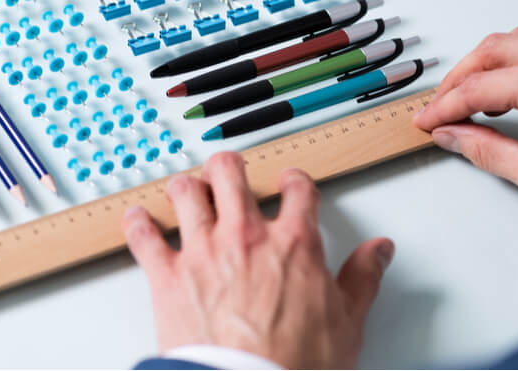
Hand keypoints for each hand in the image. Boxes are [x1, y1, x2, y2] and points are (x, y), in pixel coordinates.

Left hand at [122, 152, 394, 368]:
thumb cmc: (294, 363)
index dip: (294, 179)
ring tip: (188, 190)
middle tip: (229, 173)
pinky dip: (138, 224)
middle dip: (229, 167)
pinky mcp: (168, 275)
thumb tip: (379, 252)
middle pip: (230, 172)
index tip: (291, 183)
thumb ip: (362, 278)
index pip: (296, 188)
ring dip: (186, 187)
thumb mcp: (347, 322)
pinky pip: (144, 236)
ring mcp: (202, 250)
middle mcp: (245, 235)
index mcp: (292, 242)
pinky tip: (137, 218)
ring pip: (186, 192)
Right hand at [413, 25, 517, 226]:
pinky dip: (516, 59)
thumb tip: (452, 135)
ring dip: (486, 63)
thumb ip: (486, 150)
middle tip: (440, 105)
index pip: (479, 88)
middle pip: (492, 50)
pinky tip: (508, 83)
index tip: (427, 121)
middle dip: (459, 77)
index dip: (445, 107)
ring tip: (470, 95)